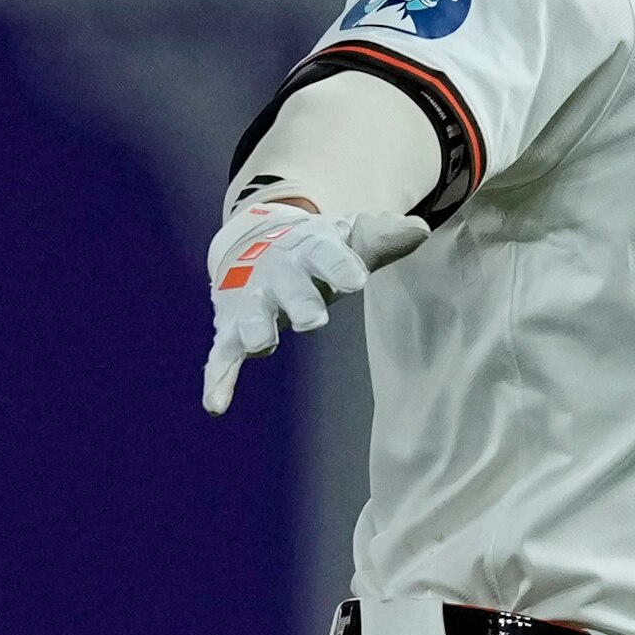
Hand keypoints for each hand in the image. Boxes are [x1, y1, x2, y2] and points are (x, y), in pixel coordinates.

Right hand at [201, 194, 423, 414]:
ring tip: (259, 345)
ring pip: (251, 317)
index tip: (356, 279)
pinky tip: (216, 404)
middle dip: (299, 302)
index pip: (325, 253)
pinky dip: (218, 379)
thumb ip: (384, 237)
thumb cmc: (317, 248)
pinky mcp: (232, 329)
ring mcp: (252, 302)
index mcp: (308, 248)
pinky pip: (222, 355)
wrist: (255, 240)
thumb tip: (419, 229)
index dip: (339, 265)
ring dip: (255, 330)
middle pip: (288, 287)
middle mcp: (277, 274)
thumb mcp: (350, 236)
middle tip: (313, 321)